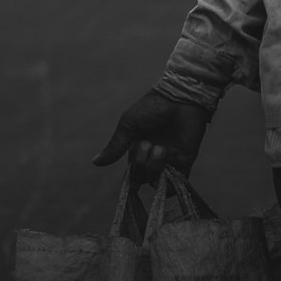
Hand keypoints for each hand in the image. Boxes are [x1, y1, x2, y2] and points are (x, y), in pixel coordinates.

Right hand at [92, 89, 209, 185]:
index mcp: (138, 149)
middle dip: (140, 164)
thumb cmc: (153, 106)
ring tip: (160, 148)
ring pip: (156, 181)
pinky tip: (167, 161)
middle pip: (141, 178)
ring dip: (154, 167)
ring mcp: (169, 160)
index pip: (132, 172)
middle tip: (147, 144)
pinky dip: (171, 181)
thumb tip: (95, 162)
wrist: (181, 97)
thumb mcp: (129, 124)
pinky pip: (177, 182)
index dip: (131, 174)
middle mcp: (153, 157)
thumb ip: (116, 145)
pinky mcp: (185, 160)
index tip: (131, 171)